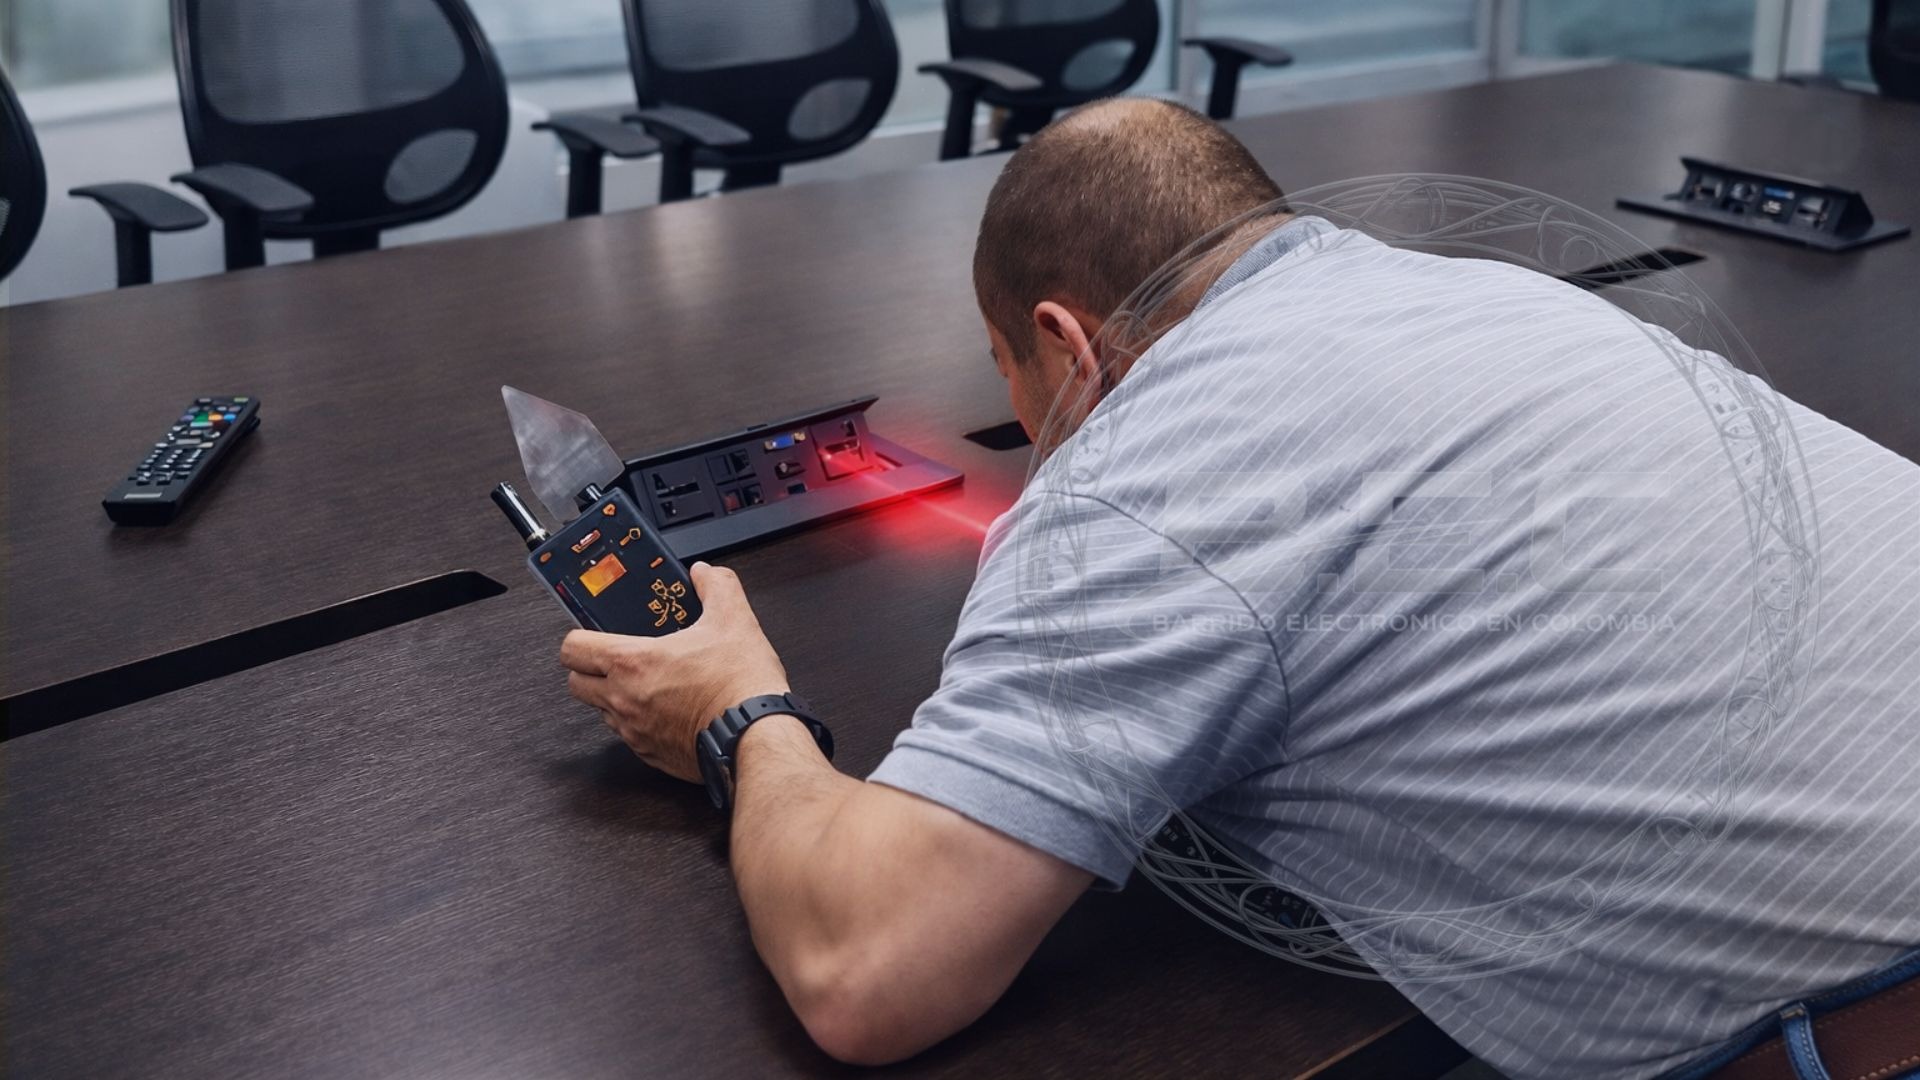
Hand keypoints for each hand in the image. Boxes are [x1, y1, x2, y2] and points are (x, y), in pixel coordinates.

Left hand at [560, 562, 789, 781]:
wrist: (756, 735)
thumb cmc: (740, 685)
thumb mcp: (734, 620)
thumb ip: (716, 587)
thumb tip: (706, 575)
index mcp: (633, 662)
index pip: (572, 649)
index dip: (578, 638)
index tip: (592, 636)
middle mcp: (624, 699)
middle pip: (575, 684)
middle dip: (589, 671)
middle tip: (615, 662)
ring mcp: (634, 732)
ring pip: (601, 713)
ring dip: (615, 698)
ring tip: (649, 686)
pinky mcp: (650, 756)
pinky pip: (629, 738)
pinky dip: (640, 724)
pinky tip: (668, 712)